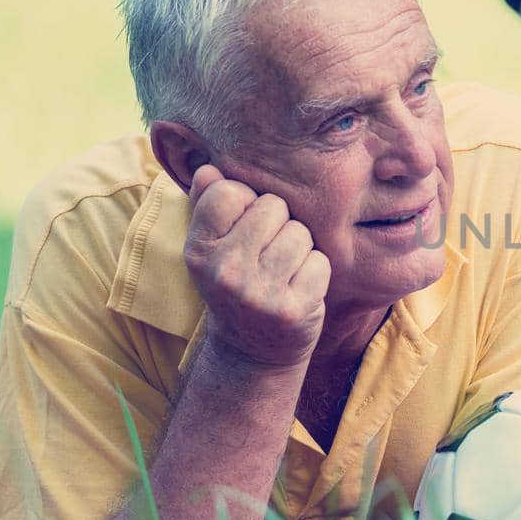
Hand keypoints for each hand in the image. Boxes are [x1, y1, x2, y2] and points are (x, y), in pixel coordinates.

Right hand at [183, 164, 330, 368]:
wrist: (252, 351)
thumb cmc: (237, 285)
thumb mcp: (212, 250)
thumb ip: (209, 206)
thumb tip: (209, 168)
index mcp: (199, 251)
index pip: (229, 191)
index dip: (247, 203)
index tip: (245, 229)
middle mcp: (224, 272)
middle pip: (273, 206)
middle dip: (279, 224)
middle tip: (267, 255)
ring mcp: (259, 293)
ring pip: (300, 232)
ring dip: (300, 248)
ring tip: (283, 272)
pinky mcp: (293, 310)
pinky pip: (321, 261)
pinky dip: (316, 272)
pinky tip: (299, 289)